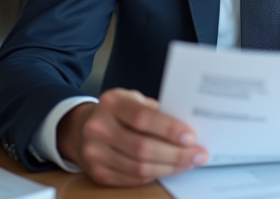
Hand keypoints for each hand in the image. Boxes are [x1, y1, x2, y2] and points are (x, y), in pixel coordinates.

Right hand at [56, 88, 207, 186]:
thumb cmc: (117, 112)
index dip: (168, 129)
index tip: (191, 136)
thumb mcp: (133, 100)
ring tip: (189, 163)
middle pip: (142, 147)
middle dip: (176, 154)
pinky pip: (132, 179)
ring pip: (139, 167)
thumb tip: (188, 129)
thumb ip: (156, 111)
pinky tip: (170, 169)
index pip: (142, 118)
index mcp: (111, 103)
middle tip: (198, 154)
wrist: (81, 129)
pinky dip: (155, 175)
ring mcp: (95, 153)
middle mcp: (98, 127)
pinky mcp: (97, 173)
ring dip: (170, 168)